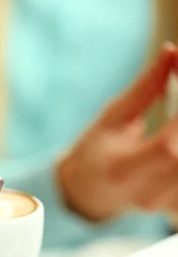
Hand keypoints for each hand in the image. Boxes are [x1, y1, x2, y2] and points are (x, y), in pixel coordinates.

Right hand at [59, 43, 177, 220]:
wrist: (88, 193)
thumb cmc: (97, 151)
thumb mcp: (112, 117)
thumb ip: (145, 87)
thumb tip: (170, 51)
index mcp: (123, 170)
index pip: (167, 146)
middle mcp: (146, 193)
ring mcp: (162, 204)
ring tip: (175, 121)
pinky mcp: (174, 205)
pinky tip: (176, 137)